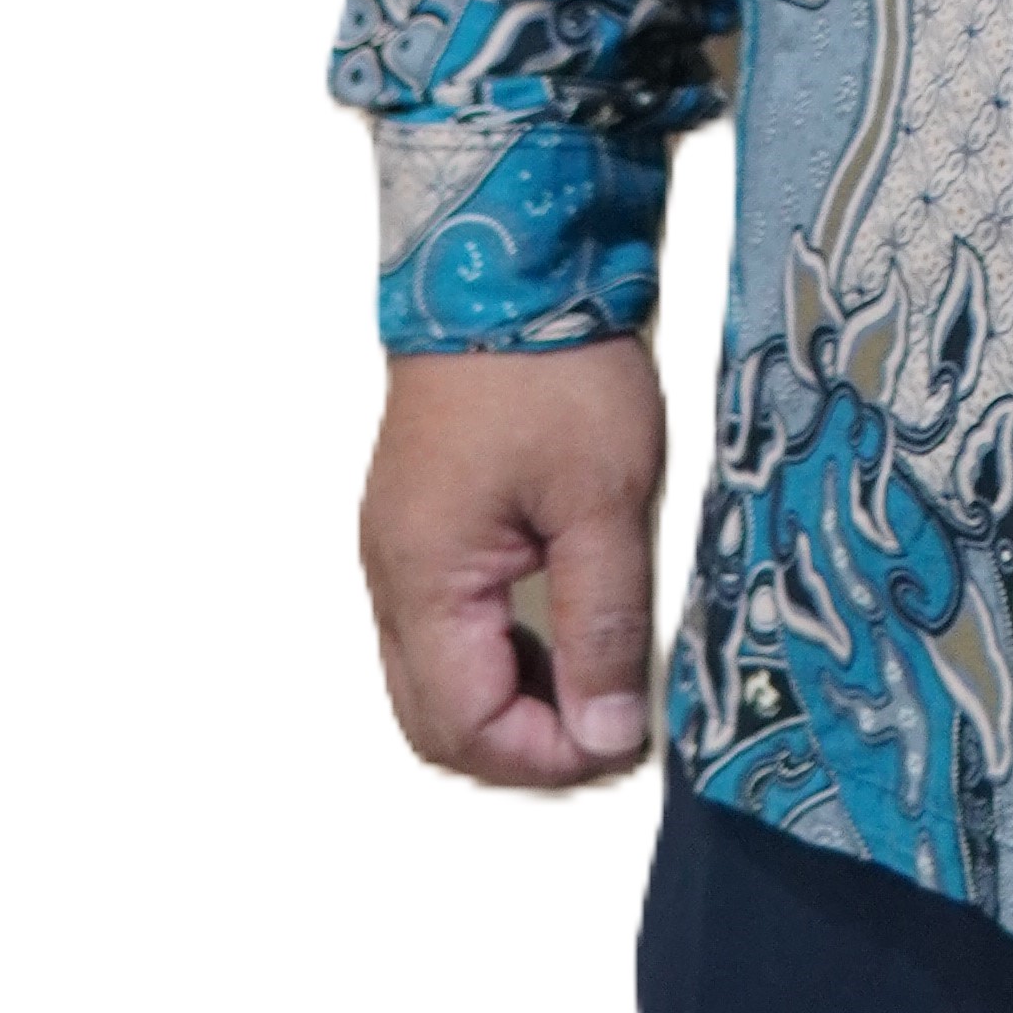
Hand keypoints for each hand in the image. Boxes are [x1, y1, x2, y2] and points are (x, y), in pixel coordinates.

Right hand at [360, 335, 666, 788]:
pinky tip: (559, 625)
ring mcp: (400, 541)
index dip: (546, 754)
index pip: (466, 725)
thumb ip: (603, 625)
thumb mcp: (602, 500)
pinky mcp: (420, 514)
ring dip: (507, 696)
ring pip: (433, 672)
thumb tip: (608, 728)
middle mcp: (393, 572)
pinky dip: (495, 648)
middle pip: (435, 716)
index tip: (618, 739)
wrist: (508, 258)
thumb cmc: (551, 366)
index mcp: (426, 578)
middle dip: (519, 742)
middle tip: (605, 724)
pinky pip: (439, 621)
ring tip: (593, 676)